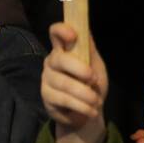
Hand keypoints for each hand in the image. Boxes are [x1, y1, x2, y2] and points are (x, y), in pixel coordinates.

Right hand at [42, 22, 108, 142]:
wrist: (88, 112)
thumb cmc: (91, 84)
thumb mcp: (95, 65)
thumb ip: (89, 50)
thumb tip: (85, 31)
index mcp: (64, 50)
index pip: (55, 33)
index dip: (61, 30)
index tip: (73, 35)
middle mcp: (52, 62)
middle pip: (59, 59)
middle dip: (79, 69)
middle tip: (94, 79)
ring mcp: (47, 79)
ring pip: (64, 83)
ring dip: (85, 94)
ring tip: (97, 101)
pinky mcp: (46, 97)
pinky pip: (63, 99)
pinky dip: (81, 106)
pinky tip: (91, 110)